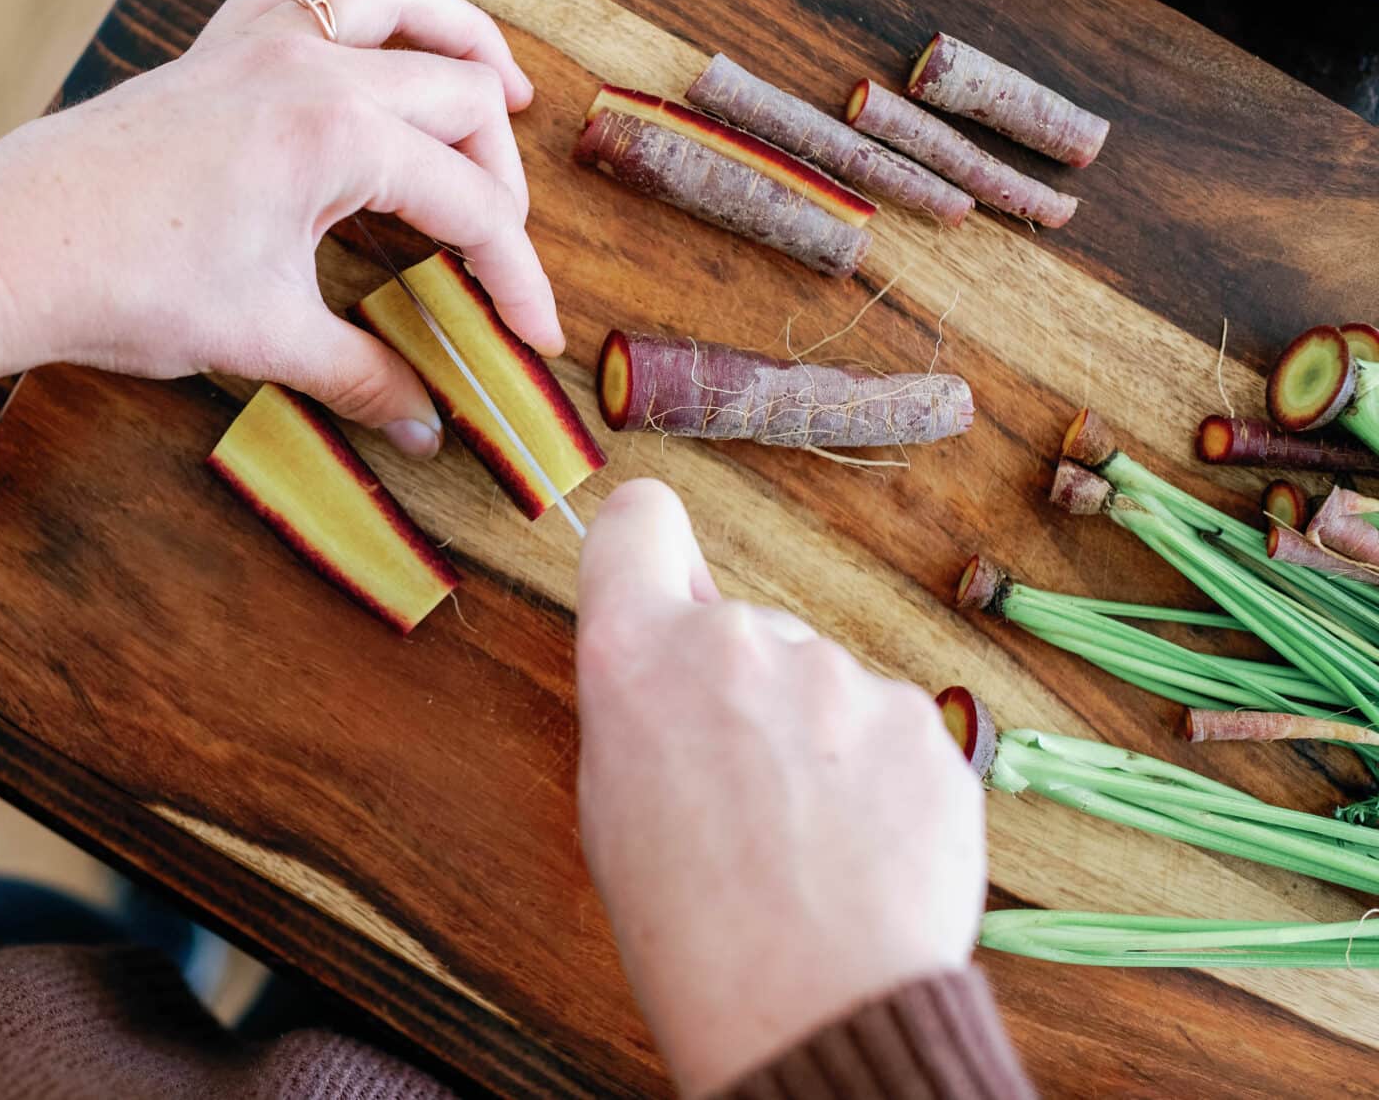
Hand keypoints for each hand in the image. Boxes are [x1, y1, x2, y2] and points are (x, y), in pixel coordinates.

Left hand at [0, 0, 557, 454]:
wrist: (5, 249)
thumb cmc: (126, 286)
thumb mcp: (264, 339)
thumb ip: (361, 375)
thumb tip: (422, 424)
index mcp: (338, 134)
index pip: (469, 204)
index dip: (516, 276)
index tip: (535, 333)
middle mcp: (311, 65)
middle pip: (459, 91)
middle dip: (501, 171)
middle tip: (503, 246)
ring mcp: (258, 40)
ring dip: (457, 36)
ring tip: (501, 86)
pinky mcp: (212, 45)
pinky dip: (352, 12)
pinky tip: (361, 55)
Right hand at [574, 480, 985, 1095]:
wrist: (815, 1014)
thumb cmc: (693, 930)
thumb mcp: (614, 804)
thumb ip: (644, 699)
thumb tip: (679, 647)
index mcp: (636, 656)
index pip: (638, 521)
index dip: (648, 546)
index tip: (661, 570)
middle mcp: (738, 642)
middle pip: (739, 629)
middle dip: (740, 689)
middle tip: (737, 796)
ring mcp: (841, 676)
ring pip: (821, 684)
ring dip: (815, 739)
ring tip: (805, 845)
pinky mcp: (922, 722)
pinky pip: (888, 730)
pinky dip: (878, 779)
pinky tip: (860, 853)